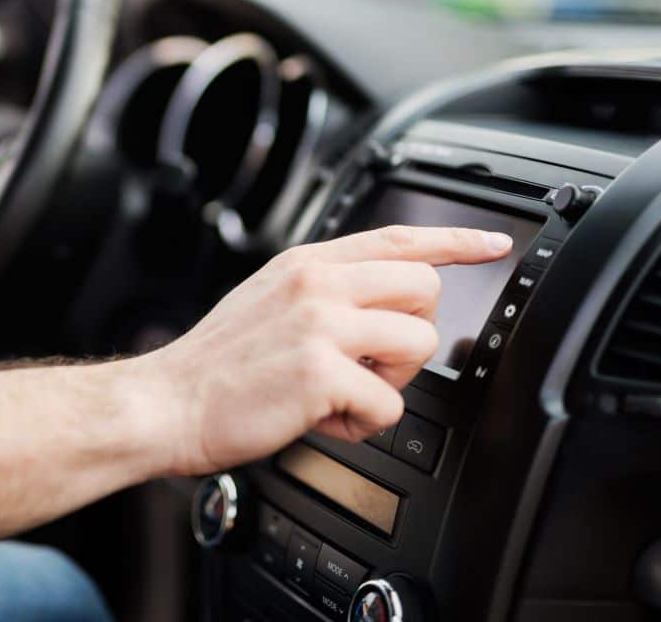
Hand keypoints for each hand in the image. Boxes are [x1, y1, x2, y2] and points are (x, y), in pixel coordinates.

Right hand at [136, 226, 512, 476]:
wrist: (167, 402)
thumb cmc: (216, 364)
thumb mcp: (268, 299)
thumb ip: (321, 291)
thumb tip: (377, 307)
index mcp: (308, 264)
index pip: (399, 237)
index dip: (456, 240)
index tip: (493, 244)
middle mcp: (318, 284)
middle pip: (426, 289)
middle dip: (415, 334)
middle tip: (373, 361)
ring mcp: (321, 324)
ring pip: (420, 344)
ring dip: (392, 381)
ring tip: (345, 391)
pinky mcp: (321, 372)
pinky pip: (389, 404)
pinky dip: (363, 423)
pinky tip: (324, 418)